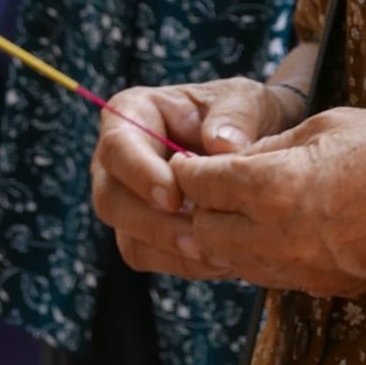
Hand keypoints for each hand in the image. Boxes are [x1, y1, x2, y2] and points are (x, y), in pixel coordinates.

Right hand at [91, 75, 311, 262]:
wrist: (254, 142)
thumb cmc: (240, 114)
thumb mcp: (245, 100)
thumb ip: (235, 115)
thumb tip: (222, 145)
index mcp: (131, 114)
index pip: (118, 147)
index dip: (140, 175)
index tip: (174, 197)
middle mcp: (117, 160)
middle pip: (111, 200)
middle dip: (154, 225)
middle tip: (199, 238)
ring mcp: (126, 199)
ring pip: (127, 236)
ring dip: (171, 251)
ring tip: (218, 255)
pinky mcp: (141, 231)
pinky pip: (149, 256)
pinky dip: (182, 264)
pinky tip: (219, 259)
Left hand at [101, 102, 365, 295]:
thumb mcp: (328, 125)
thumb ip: (273, 147)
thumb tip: (239, 159)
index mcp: (272, 186)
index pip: (199, 185)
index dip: (187, 170)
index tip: (187, 162)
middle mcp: (276, 236)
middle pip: (204, 231)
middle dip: (200, 208)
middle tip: (210, 187)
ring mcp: (299, 269)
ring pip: (232, 262)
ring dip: (227, 236)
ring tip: (240, 211)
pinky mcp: (322, 287)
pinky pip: (270, 275)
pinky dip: (260, 255)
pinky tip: (277, 232)